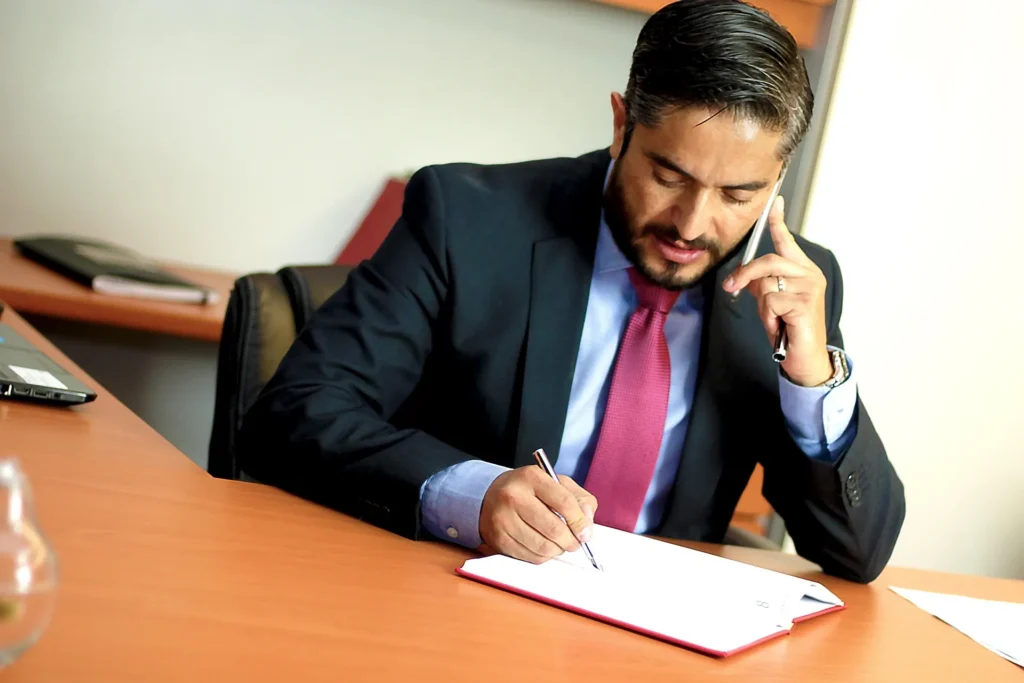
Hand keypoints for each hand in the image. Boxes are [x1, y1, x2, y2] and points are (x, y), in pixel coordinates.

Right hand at [479, 466, 596, 563]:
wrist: (491, 497)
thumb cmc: (529, 491)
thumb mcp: (556, 483)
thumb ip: (579, 499)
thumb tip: (587, 526)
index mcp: (531, 477)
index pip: (564, 502)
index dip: (580, 522)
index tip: (586, 533)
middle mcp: (513, 496)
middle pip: (554, 528)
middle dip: (571, 541)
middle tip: (575, 543)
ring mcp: (503, 518)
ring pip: (542, 547)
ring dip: (557, 550)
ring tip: (559, 544)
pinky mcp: (498, 538)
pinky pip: (530, 556)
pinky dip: (543, 556)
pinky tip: (543, 547)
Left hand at [722, 196, 831, 385]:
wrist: (804, 357)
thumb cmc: (788, 328)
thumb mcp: (769, 302)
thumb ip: (759, 284)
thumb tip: (742, 276)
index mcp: (801, 270)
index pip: (786, 242)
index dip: (778, 222)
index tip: (774, 202)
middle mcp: (809, 274)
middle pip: (768, 261)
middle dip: (745, 275)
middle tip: (731, 288)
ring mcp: (810, 288)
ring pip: (766, 283)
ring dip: (762, 305)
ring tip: (773, 318)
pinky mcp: (805, 304)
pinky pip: (770, 301)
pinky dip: (768, 316)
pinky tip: (779, 325)